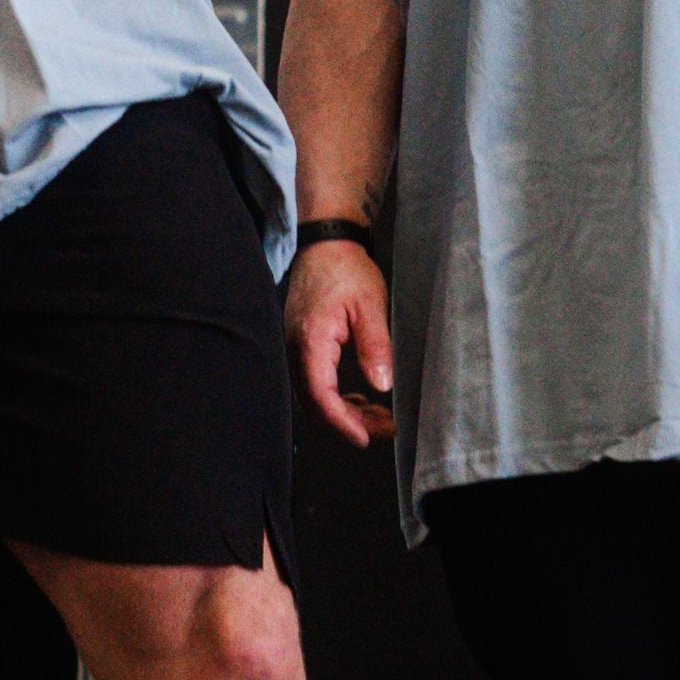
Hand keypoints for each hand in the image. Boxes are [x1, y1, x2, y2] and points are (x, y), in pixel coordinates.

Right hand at [288, 241, 394, 444]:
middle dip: (348, 422)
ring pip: (314, 395)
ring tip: (378, 416)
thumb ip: (375, 346)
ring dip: (344, 411)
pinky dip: (336, 396)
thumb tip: (381, 384)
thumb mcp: (370, 305)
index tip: (365, 436)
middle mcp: (296, 348)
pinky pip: (314, 382)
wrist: (326, 243)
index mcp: (311, 339)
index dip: (342, 422)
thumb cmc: (346, 268)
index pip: (321, 395)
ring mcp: (295, 347)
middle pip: (315, 402)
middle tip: (383, 429)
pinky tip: (359, 397)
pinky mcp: (302, 345)